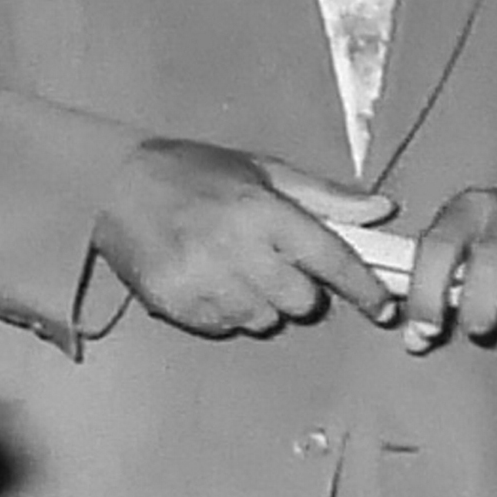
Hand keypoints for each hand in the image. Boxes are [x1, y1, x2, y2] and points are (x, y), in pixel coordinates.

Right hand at [91, 139, 397, 337]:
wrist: (115, 186)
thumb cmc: (194, 173)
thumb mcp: (263, 170)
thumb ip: (325, 197)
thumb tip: (381, 210)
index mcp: (262, 210)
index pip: (330, 259)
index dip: (363, 287)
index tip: (382, 306)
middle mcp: (236, 249)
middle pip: (302, 301)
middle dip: (299, 287)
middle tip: (274, 261)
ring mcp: (204, 282)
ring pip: (264, 319)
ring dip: (262, 301)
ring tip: (234, 267)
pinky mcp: (178, 305)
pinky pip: (226, 326)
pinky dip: (227, 310)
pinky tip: (209, 279)